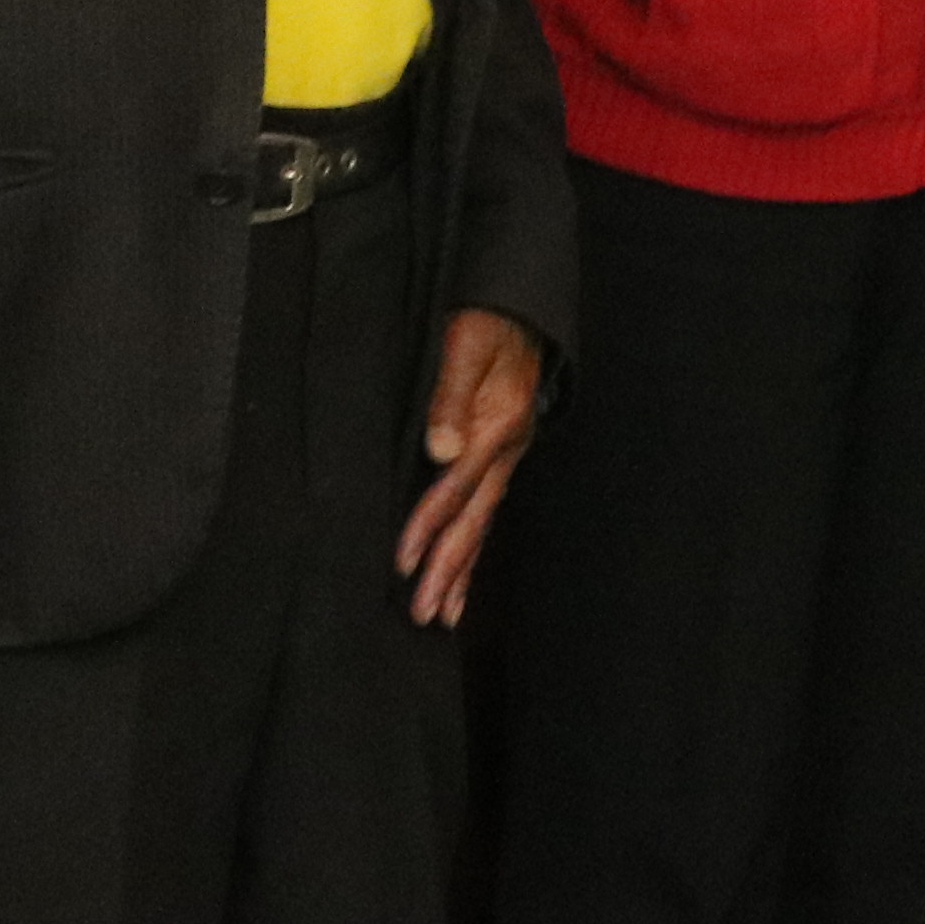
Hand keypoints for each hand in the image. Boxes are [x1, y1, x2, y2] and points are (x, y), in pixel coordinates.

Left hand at [396, 310, 548, 626]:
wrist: (520, 309)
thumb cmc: (488, 322)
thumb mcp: (466, 345)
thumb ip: (451, 395)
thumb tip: (440, 448)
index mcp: (498, 426)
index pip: (457, 486)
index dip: (429, 524)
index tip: (404, 561)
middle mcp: (506, 449)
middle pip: (475, 520)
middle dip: (449, 569)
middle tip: (425, 613)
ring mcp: (506, 456)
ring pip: (483, 524)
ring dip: (463, 570)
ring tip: (444, 614)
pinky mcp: (499, 457)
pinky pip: (485, 512)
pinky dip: (473, 548)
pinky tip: (461, 577)